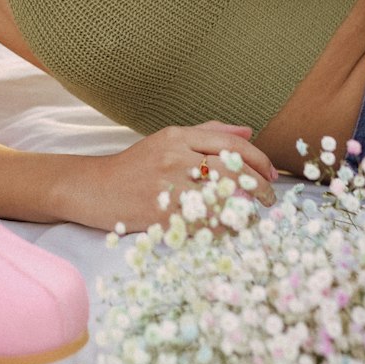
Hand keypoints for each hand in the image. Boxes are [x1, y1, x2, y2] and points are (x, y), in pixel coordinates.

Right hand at [90, 123, 277, 233]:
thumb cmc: (134, 166)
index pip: (230, 145)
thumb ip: (207, 133)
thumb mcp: (167, 140)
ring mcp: (166, 186)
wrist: (93, 188)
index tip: (271, 175)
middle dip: (259, 187)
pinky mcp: (159, 214)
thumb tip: (248, 133)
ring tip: (253, 217)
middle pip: (231, 171)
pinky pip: (203, 224)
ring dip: (245, 211)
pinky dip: (222, 229)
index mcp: (177, 136)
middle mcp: (174, 157)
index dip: (259, 160)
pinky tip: (229, 230)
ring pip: (221, 200)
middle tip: (269, 199)